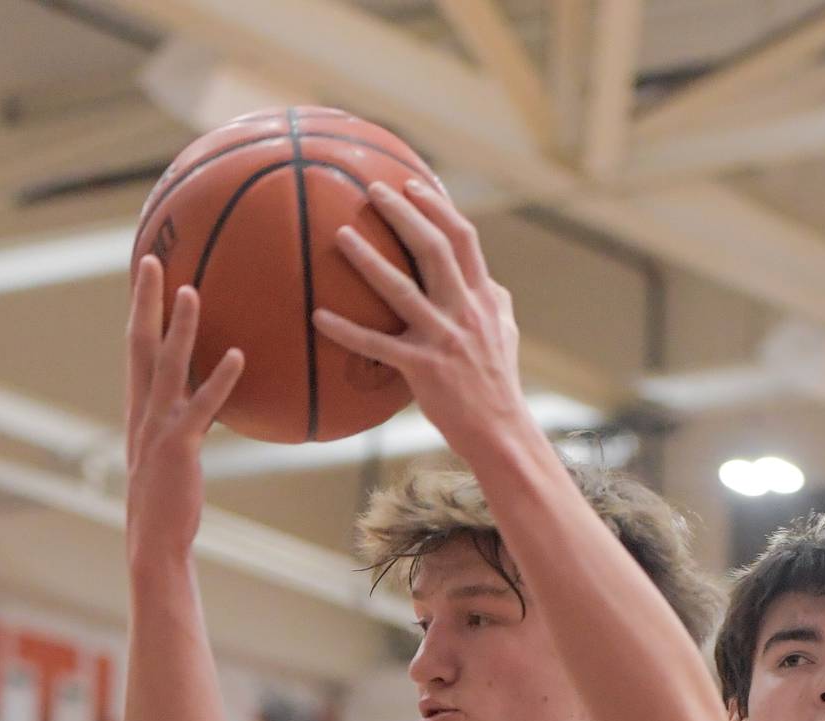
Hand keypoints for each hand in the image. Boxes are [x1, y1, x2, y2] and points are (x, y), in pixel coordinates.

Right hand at [125, 257, 243, 565]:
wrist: (156, 538)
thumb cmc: (170, 498)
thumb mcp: (174, 452)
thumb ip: (187, 421)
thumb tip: (213, 402)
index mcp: (140, 407)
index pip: (137, 348)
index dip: (140, 310)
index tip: (145, 274)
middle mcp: (143, 409)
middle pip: (141, 343)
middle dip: (145, 301)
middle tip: (151, 259)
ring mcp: (159, 425)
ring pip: (168, 366)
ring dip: (180, 328)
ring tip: (192, 291)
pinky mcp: (179, 446)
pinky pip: (201, 406)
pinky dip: (219, 380)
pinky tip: (237, 356)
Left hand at [313, 180, 530, 457]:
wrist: (502, 433)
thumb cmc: (498, 384)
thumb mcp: (507, 335)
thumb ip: (495, 301)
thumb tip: (487, 277)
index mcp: (483, 299)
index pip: (463, 239)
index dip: (437, 207)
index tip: (412, 184)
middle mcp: (465, 312)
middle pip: (433, 249)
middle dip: (403, 214)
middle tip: (372, 190)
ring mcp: (443, 339)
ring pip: (401, 289)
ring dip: (368, 260)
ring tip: (340, 235)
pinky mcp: (423, 369)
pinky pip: (377, 345)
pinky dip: (346, 330)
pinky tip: (318, 317)